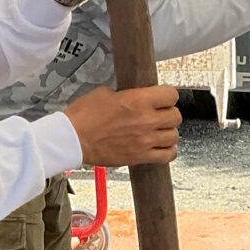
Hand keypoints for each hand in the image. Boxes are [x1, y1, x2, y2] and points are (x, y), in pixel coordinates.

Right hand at [64, 84, 180, 165]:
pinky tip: (161, 147)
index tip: (162, 98)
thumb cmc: (84, 116)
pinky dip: (168, 151)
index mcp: (138, 100)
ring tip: (159, 131)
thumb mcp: (105, 93)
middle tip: (159, 115)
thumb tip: (135, 98)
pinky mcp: (140, 157)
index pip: (171, 95)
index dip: (167, 96)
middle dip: (168, 114)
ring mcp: (145, 140)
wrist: (73, 139)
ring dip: (167, 133)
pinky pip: (167, 156)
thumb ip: (127, 95)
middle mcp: (146, 120)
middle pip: (175, 116)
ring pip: (174, 136)